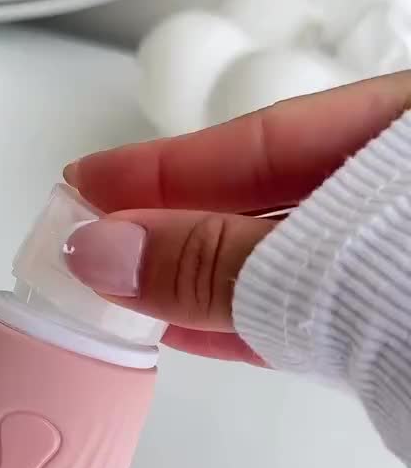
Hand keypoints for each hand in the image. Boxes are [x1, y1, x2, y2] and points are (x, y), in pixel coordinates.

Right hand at [64, 72, 410, 363]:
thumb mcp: (328, 258)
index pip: (268, 135)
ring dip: (200, 281)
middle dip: (172, 224)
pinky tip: (187, 328)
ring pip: (288, 263)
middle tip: (90, 242)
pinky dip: (248, 324)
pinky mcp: (400, 332)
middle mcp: (406, 191)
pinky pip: (316, 318)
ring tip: (123, 293)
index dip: (168, 164)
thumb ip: (216, 261)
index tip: (89, 182)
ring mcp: (403, 259)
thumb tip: (111, 251)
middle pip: (270, 198)